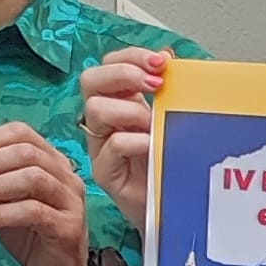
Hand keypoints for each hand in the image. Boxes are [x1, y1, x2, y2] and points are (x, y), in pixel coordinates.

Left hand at [0, 119, 93, 265]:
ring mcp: (71, 201)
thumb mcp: (8, 200)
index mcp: (52, 162)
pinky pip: (33, 211)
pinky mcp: (68, 227)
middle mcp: (67, 176)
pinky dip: (3, 215)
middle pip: (26, 151)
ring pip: (33, 177)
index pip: (22, 133)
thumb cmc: (31, 237)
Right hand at [78, 47, 168, 228]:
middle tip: (154, 84)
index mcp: (120, 101)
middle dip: (123, 74)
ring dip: (131, 110)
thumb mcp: (174, 119)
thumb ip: (169, 90)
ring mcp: (101, 145)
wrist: (174, 209)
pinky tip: (152, 144)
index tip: (162, 62)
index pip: (111, 64)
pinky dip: (134, 139)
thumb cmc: (171, 164)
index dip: (132, 57)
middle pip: (91, 80)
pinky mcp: (105, 172)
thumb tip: (168, 57)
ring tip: (155, 124)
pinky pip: (112, 145)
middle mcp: (105, 120)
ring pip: (96, 110)